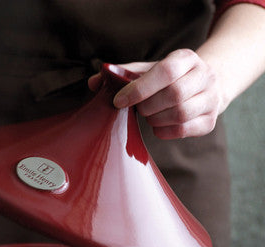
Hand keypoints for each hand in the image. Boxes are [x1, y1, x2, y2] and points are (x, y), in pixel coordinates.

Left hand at [89, 49, 223, 139]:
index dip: (139, 89)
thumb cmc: (167, 79)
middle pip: (173, 95)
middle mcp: (204, 76)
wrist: (206, 85)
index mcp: (186, 58)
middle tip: (138, 110)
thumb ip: (121, 75)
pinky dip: (163, 132)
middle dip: (147, 107)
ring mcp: (210, 99)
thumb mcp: (147, 70)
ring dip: (155, 120)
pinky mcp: (210, 121)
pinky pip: (183, 130)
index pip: (165, 72)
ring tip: (149, 116)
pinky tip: (158, 126)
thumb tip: (94, 82)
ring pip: (180, 114)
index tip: (118, 101)